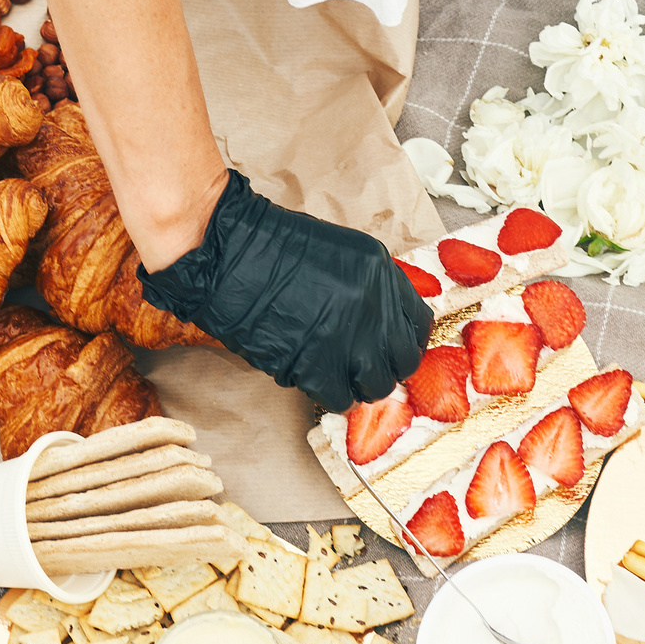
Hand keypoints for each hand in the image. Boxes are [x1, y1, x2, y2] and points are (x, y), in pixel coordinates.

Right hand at [137, 171, 431, 413]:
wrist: (226, 254)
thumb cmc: (271, 247)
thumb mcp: (339, 252)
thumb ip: (368, 286)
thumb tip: (380, 325)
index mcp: (381, 271)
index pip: (417, 323)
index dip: (403, 342)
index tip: (389, 349)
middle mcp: (372, 306)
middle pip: (403, 360)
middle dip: (385, 368)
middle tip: (362, 368)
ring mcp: (347, 337)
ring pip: (375, 385)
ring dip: (357, 385)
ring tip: (335, 374)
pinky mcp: (316, 364)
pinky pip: (339, 397)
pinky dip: (329, 394)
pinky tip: (313, 379)